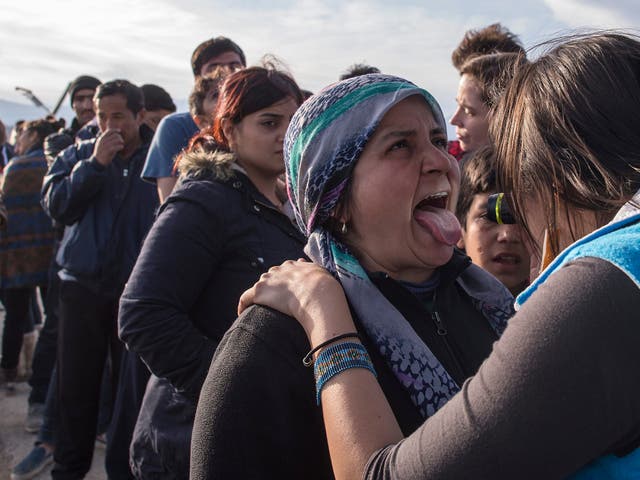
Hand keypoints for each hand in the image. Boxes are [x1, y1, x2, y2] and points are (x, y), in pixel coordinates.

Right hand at [94, 129, 123, 165]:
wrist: (97, 161)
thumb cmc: (102, 152)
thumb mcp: (103, 144)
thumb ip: (107, 139)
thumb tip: (115, 135)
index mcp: (101, 138)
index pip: (109, 131)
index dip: (115, 130)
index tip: (120, 131)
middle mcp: (102, 141)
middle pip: (115, 135)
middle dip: (120, 138)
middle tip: (122, 141)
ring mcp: (104, 146)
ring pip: (116, 140)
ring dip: (121, 142)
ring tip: (122, 145)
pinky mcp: (107, 151)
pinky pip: (116, 147)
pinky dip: (120, 146)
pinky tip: (121, 147)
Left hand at [238, 259, 354, 340]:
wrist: (319, 295)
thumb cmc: (328, 292)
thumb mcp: (330, 282)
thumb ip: (325, 284)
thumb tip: (331, 295)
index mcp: (298, 266)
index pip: (289, 269)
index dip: (289, 279)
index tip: (291, 290)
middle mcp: (283, 269)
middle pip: (273, 274)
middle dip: (274, 285)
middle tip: (278, 301)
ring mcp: (270, 280)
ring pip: (262, 285)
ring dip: (262, 296)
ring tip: (262, 309)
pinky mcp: (260, 291)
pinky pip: (246, 297)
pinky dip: (243, 304)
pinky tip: (242, 313)